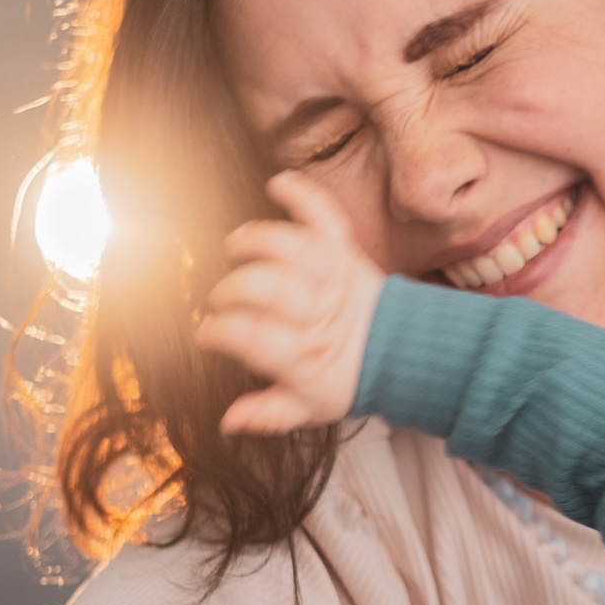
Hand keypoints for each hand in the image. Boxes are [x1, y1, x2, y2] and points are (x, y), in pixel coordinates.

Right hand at [197, 170, 387, 435]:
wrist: (399, 351)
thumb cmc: (342, 379)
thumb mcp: (307, 408)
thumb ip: (267, 413)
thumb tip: (227, 422)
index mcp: (306, 357)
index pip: (254, 338)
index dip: (221, 332)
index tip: (206, 334)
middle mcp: (320, 313)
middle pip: (268, 288)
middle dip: (234, 290)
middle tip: (224, 299)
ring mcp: (333, 278)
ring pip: (292, 248)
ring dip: (258, 241)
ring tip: (236, 247)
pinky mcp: (344, 252)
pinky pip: (326, 217)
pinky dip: (305, 195)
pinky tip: (279, 182)